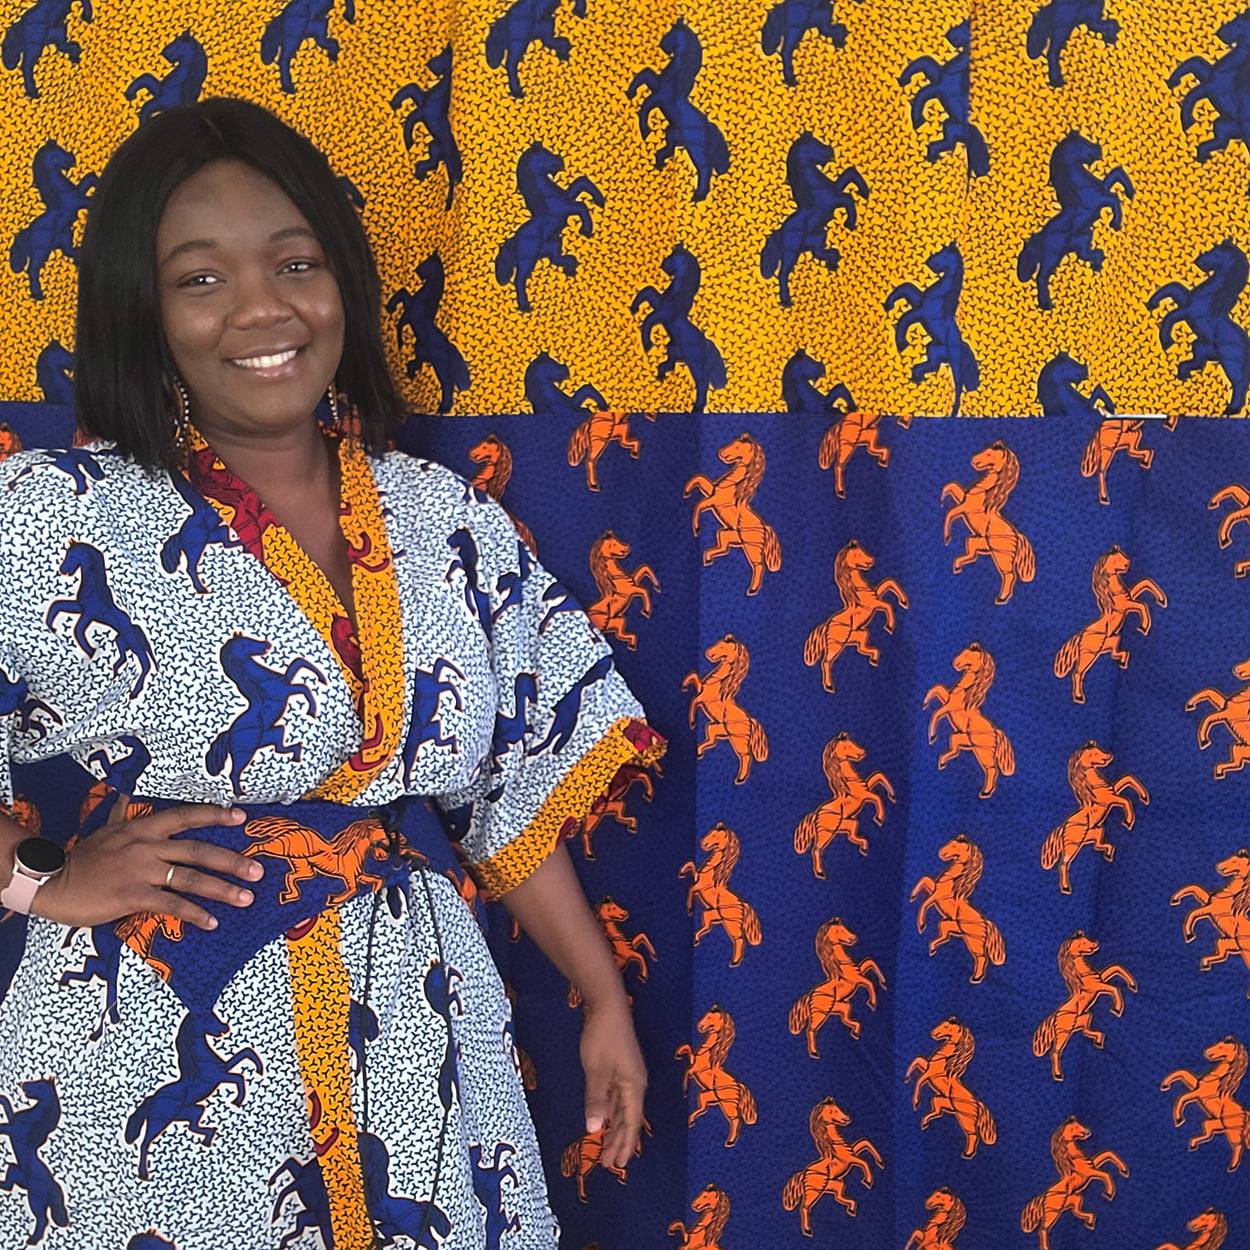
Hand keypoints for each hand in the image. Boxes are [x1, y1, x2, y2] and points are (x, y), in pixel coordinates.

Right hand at [30, 793, 262, 929]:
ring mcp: (140, 871)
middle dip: (231, 861)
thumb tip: (127, 794)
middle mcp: (146, 846)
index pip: (186, 817)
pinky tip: (211, 922)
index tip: (241, 816)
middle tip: (257, 871)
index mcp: (142, 828)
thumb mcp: (104, 829)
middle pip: (197, 851)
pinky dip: (194, 914)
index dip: (214, 816)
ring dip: (222, 889)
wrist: (53, 882)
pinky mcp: (132, 896)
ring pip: (190, 878)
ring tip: (245, 897)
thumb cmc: (81, 858)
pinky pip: (170, 904)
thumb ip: (120, 812)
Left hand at [580, 996, 646, 1168]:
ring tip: (605, 1146)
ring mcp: (627, 1073)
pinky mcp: (619, 1066)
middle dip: (619, 1141)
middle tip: (608, 1164)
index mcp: (634, 1086)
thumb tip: (594, 1130)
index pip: (632, 1123)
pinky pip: (616, 1096)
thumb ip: (596, 1101)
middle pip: (629, 1118)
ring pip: (622, 1108)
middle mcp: (635, 1083)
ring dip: (614, 1128)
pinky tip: (602, 1118)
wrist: (607, 1005)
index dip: (625, 1145)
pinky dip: (610, 1111)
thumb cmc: (603, 1037)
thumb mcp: (597, 1072)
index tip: (616, 1164)